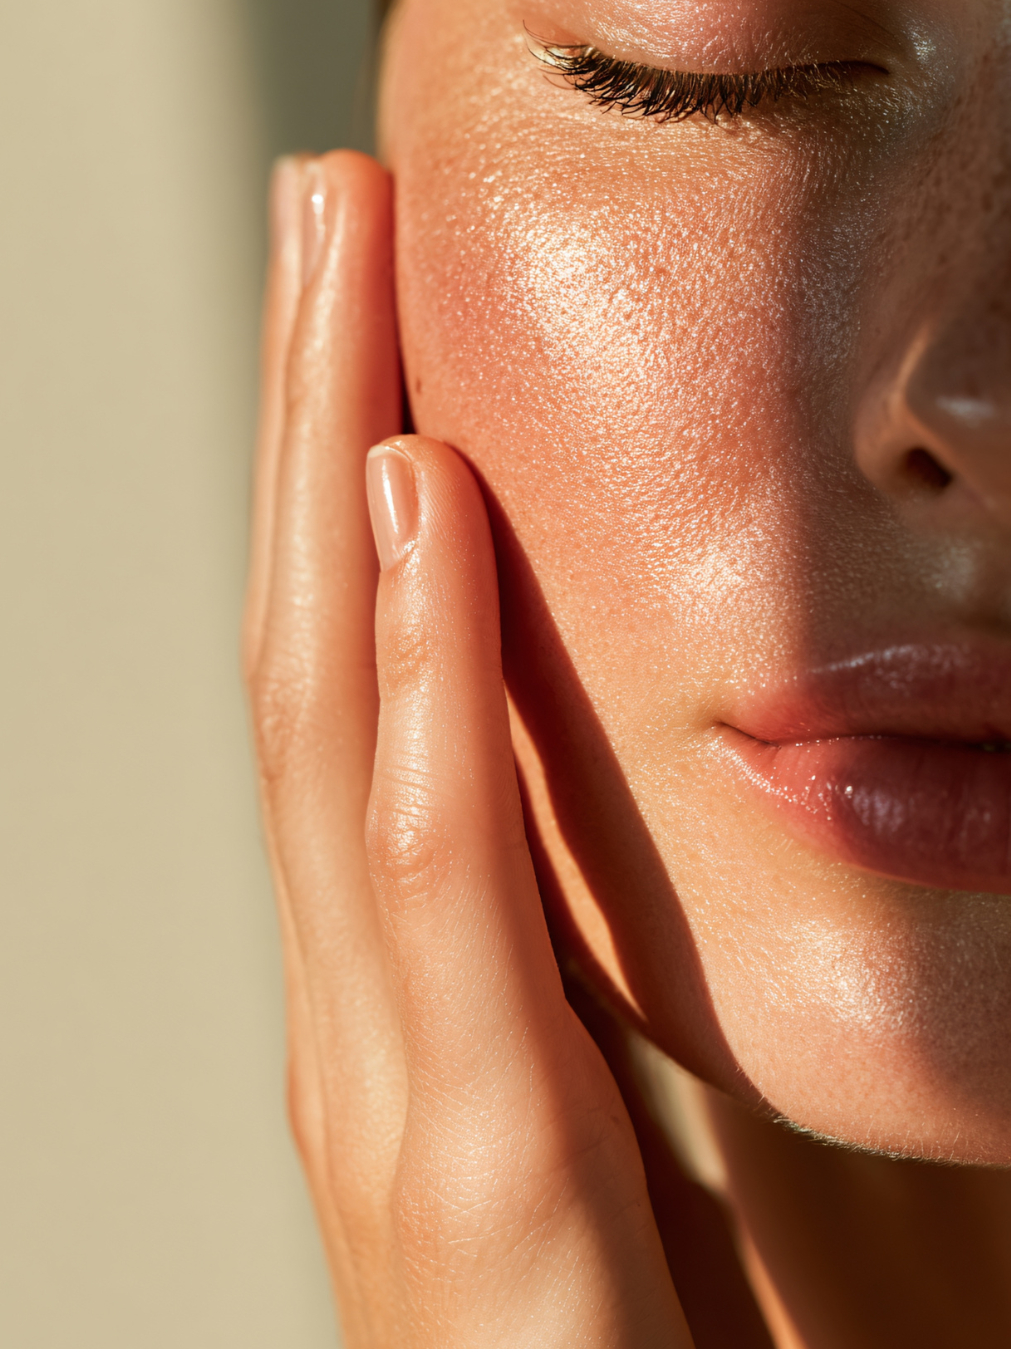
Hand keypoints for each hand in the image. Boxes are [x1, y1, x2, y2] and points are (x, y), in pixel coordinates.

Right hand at [243, 151, 694, 1347]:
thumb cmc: (598, 1340)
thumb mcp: (585, 1104)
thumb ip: (566, 959)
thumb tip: (581, 809)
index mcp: (389, 985)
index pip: (345, 688)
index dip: (337, 485)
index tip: (362, 316)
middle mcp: (348, 997)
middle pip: (313, 652)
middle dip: (312, 419)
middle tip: (320, 222)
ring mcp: (377, 1071)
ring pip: (333, 720)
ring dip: (339, 479)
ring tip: (342, 284)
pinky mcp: (459, 1153)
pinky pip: (432, 875)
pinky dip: (420, 683)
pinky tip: (423, 521)